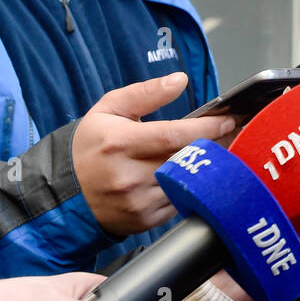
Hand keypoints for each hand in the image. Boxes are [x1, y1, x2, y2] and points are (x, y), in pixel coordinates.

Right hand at [73, 73, 235, 235]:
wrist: (65, 193)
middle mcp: (129, 175)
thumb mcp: (109, 109)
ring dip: (206, 168)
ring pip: (187, 182)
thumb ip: (146, 93)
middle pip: (186, 159)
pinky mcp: (145, 220)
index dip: (207, 128)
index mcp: (120, 143)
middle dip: (215, 145)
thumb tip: (180, 80)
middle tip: (234, 134)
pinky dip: (189, 188)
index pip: (175, 135)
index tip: (229, 120)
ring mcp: (138, 201)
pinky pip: (180, 202)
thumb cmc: (89, 147)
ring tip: (214, 153)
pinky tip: (189, 177)